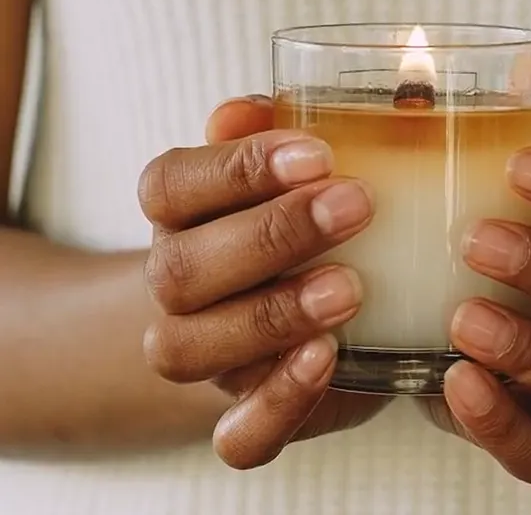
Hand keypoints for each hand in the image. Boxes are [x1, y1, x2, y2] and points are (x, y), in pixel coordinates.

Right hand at [139, 96, 391, 469]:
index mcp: (183, 213)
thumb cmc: (308, 220)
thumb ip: (304, 128)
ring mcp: (206, 355)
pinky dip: (277, 404)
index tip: (318, 153)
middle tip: (356, 206)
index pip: (171, 184)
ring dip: (270, 317)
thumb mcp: (309, 169)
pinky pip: (237, 434)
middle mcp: (179, 284)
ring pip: (190, 350)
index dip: (235, 168)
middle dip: (270, 236)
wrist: (302, 306)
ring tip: (351, 288)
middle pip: (181, 268)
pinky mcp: (247, 410)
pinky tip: (329, 359)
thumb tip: (318, 98)